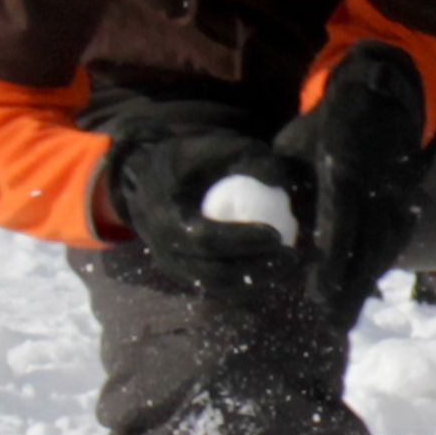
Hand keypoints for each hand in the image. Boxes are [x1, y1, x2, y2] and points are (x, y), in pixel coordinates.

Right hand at [105, 122, 304, 289]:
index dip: (241, 240)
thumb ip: (247, 159)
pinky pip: (213, 287)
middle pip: (211, 271)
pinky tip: (270, 271)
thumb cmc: (184, 159)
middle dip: (255, 267)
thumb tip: (279, 183)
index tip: (276, 235)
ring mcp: (170, 264)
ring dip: (254, 281)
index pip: (203, 238)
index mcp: (163, 214)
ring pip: (214, 286)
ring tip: (285, 265)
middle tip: (290, 256)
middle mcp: (161, 247)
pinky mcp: (180, 273)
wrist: (145, 178)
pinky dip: (243, 284)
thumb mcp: (213, 147)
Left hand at [282, 43, 433, 314]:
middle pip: (368, 247)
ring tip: (342, 320)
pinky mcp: (407, 203)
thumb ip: (285, 187)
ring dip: (363, 287)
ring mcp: (398, 196)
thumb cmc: (326, 123)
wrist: (382, 95)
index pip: (339, 223)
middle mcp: (378, 186)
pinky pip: (393, 244)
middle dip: (348, 290)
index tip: (315, 295)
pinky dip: (375, 270)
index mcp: (344, 167)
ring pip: (384, 251)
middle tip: (328, 326)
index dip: (329, 262)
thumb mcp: (295, 148)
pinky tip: (360, 292)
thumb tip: (272, 229)